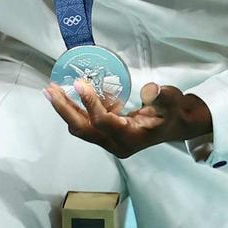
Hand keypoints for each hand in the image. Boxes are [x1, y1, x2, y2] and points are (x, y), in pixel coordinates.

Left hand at [47, 78, 212, 158]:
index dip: (90, 103)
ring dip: (66, 109)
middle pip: (84, 129)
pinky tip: (68, 93)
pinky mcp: (107, 135)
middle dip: (65, 109)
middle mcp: (117, 144)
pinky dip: (75, 110)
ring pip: (81, 128)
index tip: (79, 83)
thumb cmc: (173, 112)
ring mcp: (110, 142)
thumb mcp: (173, 101)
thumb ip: (163, 96)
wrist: (176, 125)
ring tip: (52, 90)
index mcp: (131, 137)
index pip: (103, 122)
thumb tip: (150, 89)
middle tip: (50, 90)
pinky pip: (86, 124)